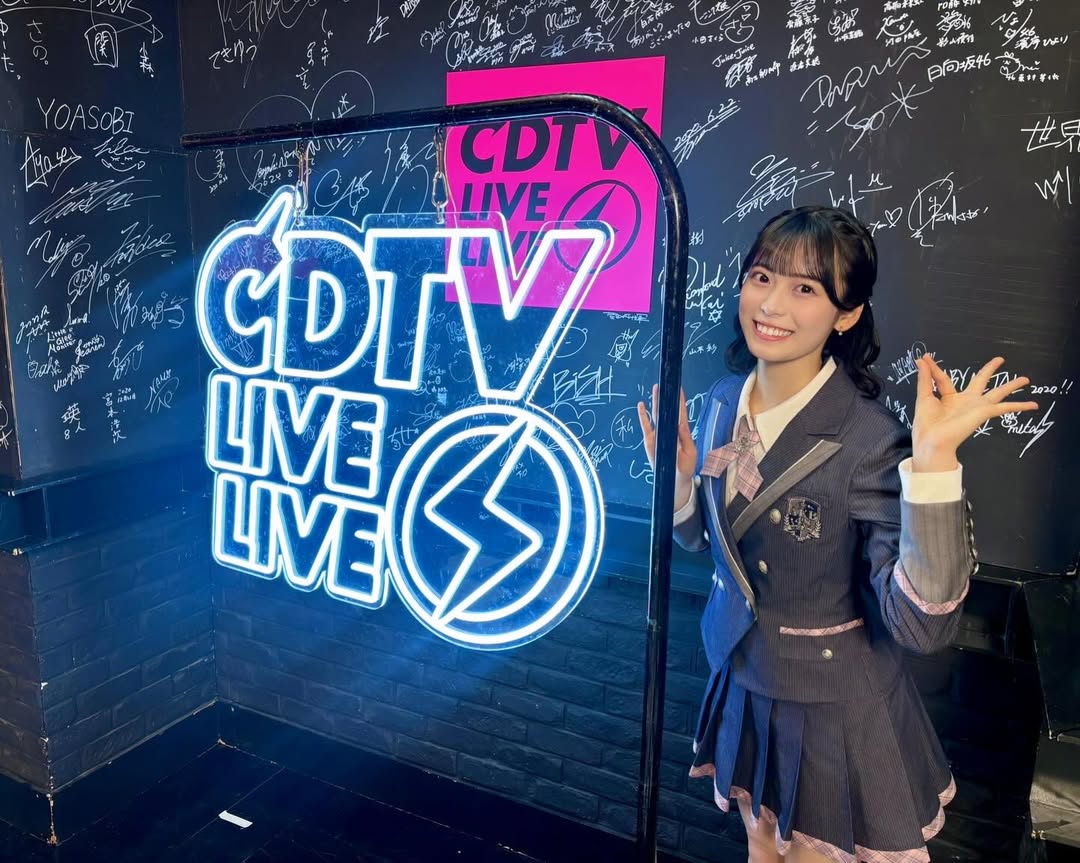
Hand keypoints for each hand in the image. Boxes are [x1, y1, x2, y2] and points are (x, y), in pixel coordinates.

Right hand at [637, 385, 697, 505]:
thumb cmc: (685, 467)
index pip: (681, 412)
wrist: (675, 481)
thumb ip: (686, 438)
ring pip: (656, 415)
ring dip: (655, 402)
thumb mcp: (690, 453)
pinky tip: (641, 406)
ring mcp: (659, 435)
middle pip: (667, 410)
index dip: (679, 400)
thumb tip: (681, 423)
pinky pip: (645, 426)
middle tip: (664, 384)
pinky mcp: (650, 441)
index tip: (678, 388)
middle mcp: (669, 430)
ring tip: (654, 389)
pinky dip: (642, 416)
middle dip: (665, 397)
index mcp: (681, 431)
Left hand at [911, 355, 1038, 470]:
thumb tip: (921, 359)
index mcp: (949, 398)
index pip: (944, 379)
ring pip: (999, 392)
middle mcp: (965, 401)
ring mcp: (976, 407)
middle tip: (999, 360)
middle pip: (981, 380)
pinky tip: (1032, 404)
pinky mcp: (984, 412)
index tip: (926, 357)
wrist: (932, 440)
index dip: (934, 368)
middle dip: (990, 370)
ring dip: (1012, 386)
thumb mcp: (924, 396)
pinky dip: (1019, 406)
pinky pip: (1005, 407)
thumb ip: (925, 377)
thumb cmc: (926, 423)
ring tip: (1025, 379)